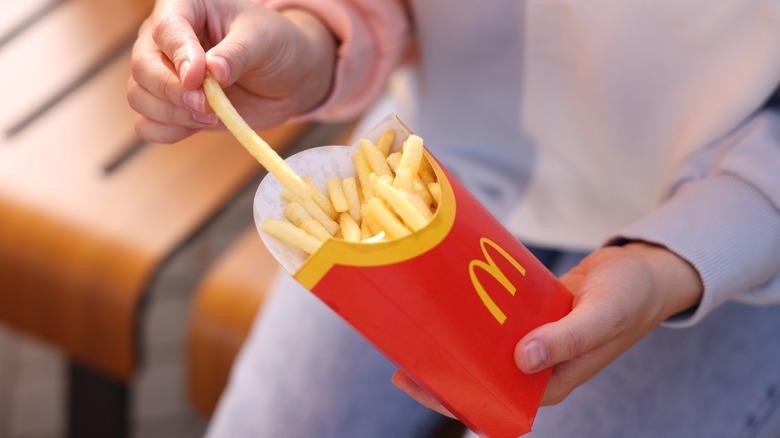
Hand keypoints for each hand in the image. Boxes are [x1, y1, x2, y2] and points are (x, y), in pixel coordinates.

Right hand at [127, 0, 335, 142]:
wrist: (288, 79)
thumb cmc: (274, 46)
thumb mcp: (264, 40)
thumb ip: (237, 54)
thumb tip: (212, 72)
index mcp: (185, 8)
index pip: (166, 28)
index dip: (178, 55)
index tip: (198, 78)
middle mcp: (165, 40)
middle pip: (142, 66)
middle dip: (171, 91)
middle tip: (206, 106)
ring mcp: (164, 74)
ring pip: (139, 96)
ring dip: (171, 114)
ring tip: (211, 117)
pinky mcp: (172, 107)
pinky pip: (148, 124)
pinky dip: (167, 132)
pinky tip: (197, 127)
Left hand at [393, 242, 702, 414]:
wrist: (644, 271)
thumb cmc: (630, 298)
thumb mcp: (601, 317)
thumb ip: (565, 340)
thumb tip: (522, 360)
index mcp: (552, 383)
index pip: (494, 401)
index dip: (454, 396)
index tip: (418, 380)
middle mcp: (537, 369)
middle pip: (481, 377)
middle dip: (443, 371)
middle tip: (403, 352)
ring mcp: (532, 344)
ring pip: (484, 351)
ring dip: (454, 343)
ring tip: (417, 329)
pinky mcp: (530, 321)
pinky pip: (495, 325)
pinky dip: (474, 319)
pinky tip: (447, 305)